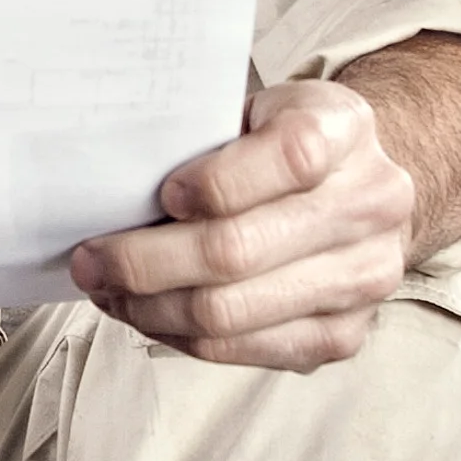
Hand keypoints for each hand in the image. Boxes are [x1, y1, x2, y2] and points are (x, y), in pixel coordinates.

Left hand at [69, 34, 460, 370]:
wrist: (359, 188)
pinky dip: (179, 336)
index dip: (217, 181)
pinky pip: (242, 350)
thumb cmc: (280, 143)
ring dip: (150, 307)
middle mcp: (372, 203)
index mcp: (346, 129)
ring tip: (108, 291)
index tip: (161, 194)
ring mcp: (364, 276)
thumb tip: (110, 189)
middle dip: (144, 262)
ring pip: (230, 312)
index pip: (290, 156)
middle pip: (239, 250)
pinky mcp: (344, 334)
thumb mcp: (255, 110)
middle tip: (89, 261)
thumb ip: (203, 137)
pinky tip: (148, 314)